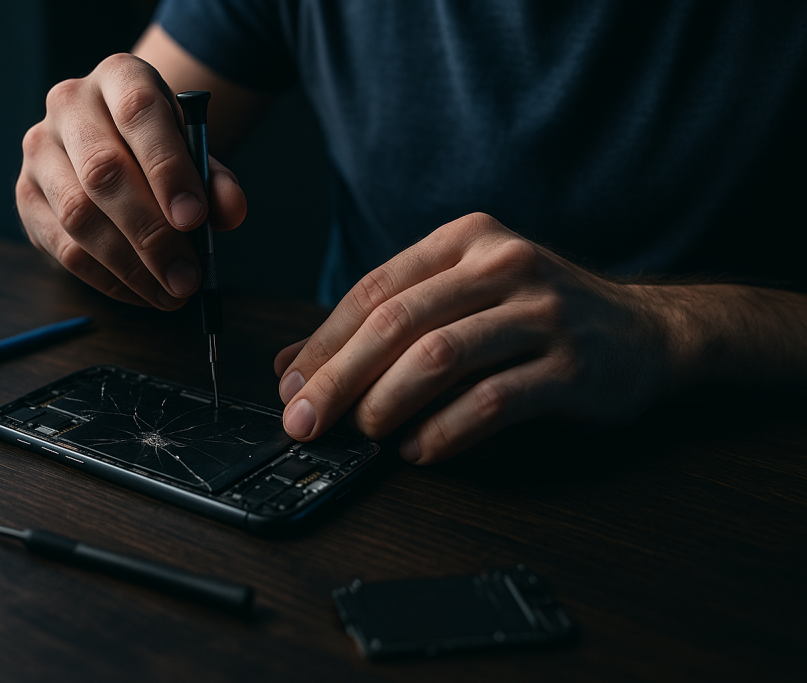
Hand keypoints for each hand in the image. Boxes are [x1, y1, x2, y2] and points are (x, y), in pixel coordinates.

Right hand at [16, 53, 246, 307]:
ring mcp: (39, 150)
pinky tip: (143, 292)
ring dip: (131, 265)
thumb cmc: (159, 150)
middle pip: (104, 172)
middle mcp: (69, 104)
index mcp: (119, 77)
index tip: (195, 219)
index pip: (139, 112)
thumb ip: (216, 181)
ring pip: (79, 215)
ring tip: (171, 292)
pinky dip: (108, 280)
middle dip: (152, 234)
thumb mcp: (195, 155)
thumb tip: (230, 212)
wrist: (114, 148)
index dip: (168, 168)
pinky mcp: (25, 195)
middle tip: (187, 276)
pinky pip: (64, 248)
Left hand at [274, 213, 676, 464]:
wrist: (645, 332)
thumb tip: (293, 367)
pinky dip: (445, 432)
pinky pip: (492, 401)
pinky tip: (419, 451)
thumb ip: (384, 325)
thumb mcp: (461, 300)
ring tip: (365, 433)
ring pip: (439, 356)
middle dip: (339, 378)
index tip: (291, 387)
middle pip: (397, 322)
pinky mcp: (572, 365)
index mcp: (466, 240)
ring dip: (387, 403)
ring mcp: (542, 311)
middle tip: (306, 421)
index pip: (375, 289)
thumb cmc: (537, 315)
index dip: (324, 343)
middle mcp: (503, 264)